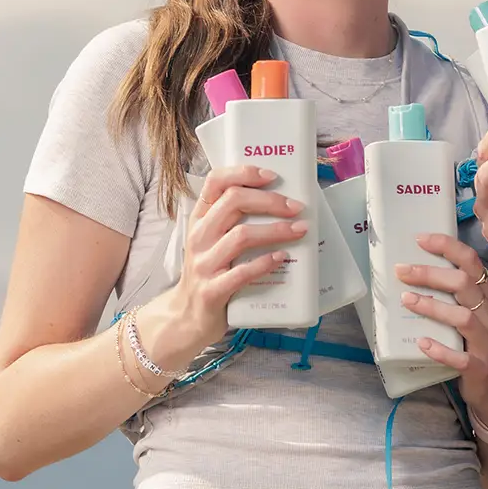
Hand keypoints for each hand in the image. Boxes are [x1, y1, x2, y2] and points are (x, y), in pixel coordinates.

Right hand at [161, 165, 309, 354]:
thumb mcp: (213, 240)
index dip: (244, 173)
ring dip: (275, 230)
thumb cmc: (210, 271)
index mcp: (200, 219)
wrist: (187, 315)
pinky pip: (242, 272)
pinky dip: (265, 263)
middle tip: (297, 207)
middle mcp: (199, 236)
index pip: (215, 182)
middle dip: (270, 201)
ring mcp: (203, 263)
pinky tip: (283, 258)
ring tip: (300, 230)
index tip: (272, 176)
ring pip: (242, 235)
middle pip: (234, 202)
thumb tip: (281, 202)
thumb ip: (235, 220)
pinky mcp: (212, 290)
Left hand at [396, 232, 487, 431]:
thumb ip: (457, 294)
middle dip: (430, 274)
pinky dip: (440, 349)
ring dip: (432, 306)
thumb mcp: (476, 313)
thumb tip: (416, 271)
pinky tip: (421, 343)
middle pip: (464, 284)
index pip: (471, 262)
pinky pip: (459, 357)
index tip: (420, 239)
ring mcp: (486, 341)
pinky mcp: (478, 367)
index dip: (446, 247)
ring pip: (463, 317)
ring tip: (406, 300)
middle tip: (402, 270)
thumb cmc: (480, 343)